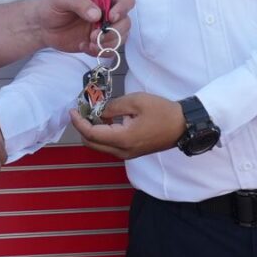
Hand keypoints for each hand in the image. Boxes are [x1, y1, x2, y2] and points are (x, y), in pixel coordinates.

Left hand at [30, 0, 133, 57]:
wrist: (41, 26)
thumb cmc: (51, 6)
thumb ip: (79, 4)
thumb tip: (97, 15)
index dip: (123, 9)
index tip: (110, 18)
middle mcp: (106, 12)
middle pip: (126, 22)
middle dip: (114, 32)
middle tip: (94, 36)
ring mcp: (103, 28)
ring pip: (121, 38)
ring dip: (107, 44)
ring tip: (88, 44)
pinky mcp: (97, 42)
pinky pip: (109, 50)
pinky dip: (99, 52)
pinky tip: (84, 47)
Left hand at [69, 92, 184, 159]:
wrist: (183, 126)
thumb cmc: (162, 111)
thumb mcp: (136, 101)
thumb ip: (113, 106)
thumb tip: (98, 111)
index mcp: (122, 139)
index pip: (91, 134)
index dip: (78, 122)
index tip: (72, 110)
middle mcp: (122, 151)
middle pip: (92, 143)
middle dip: (82, 127)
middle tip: (81, 110)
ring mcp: (126, 154)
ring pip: (99, 146)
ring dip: (92, 131)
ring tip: (93, 112)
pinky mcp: (131, 152)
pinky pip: (109, 146)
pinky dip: (102, 134)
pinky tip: (106, 120)